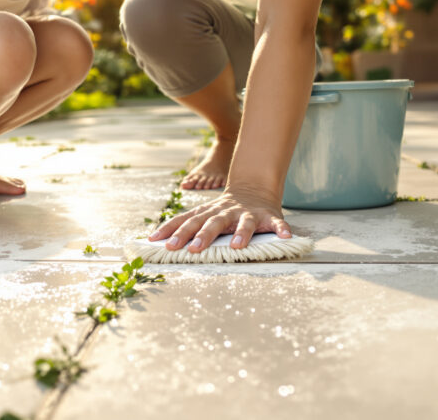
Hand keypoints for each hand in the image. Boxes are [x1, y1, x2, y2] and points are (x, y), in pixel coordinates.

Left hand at [148, 188, 291, 252]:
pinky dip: (281, 229)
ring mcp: (247, 214)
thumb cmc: (222, 209)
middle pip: (211, 222)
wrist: (252, 188)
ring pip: (243, 224)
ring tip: (237, 246)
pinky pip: (276, 223)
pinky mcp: (268, 216)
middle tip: (192, 249)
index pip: (186, 220)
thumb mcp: (202, 214)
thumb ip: (182, 225)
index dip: (172, 230)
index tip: (157, 241)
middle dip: (202, 235)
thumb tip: (152, 239)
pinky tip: (286, 237)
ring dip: (241, 234)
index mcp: (207, 213)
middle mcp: (225, 212)